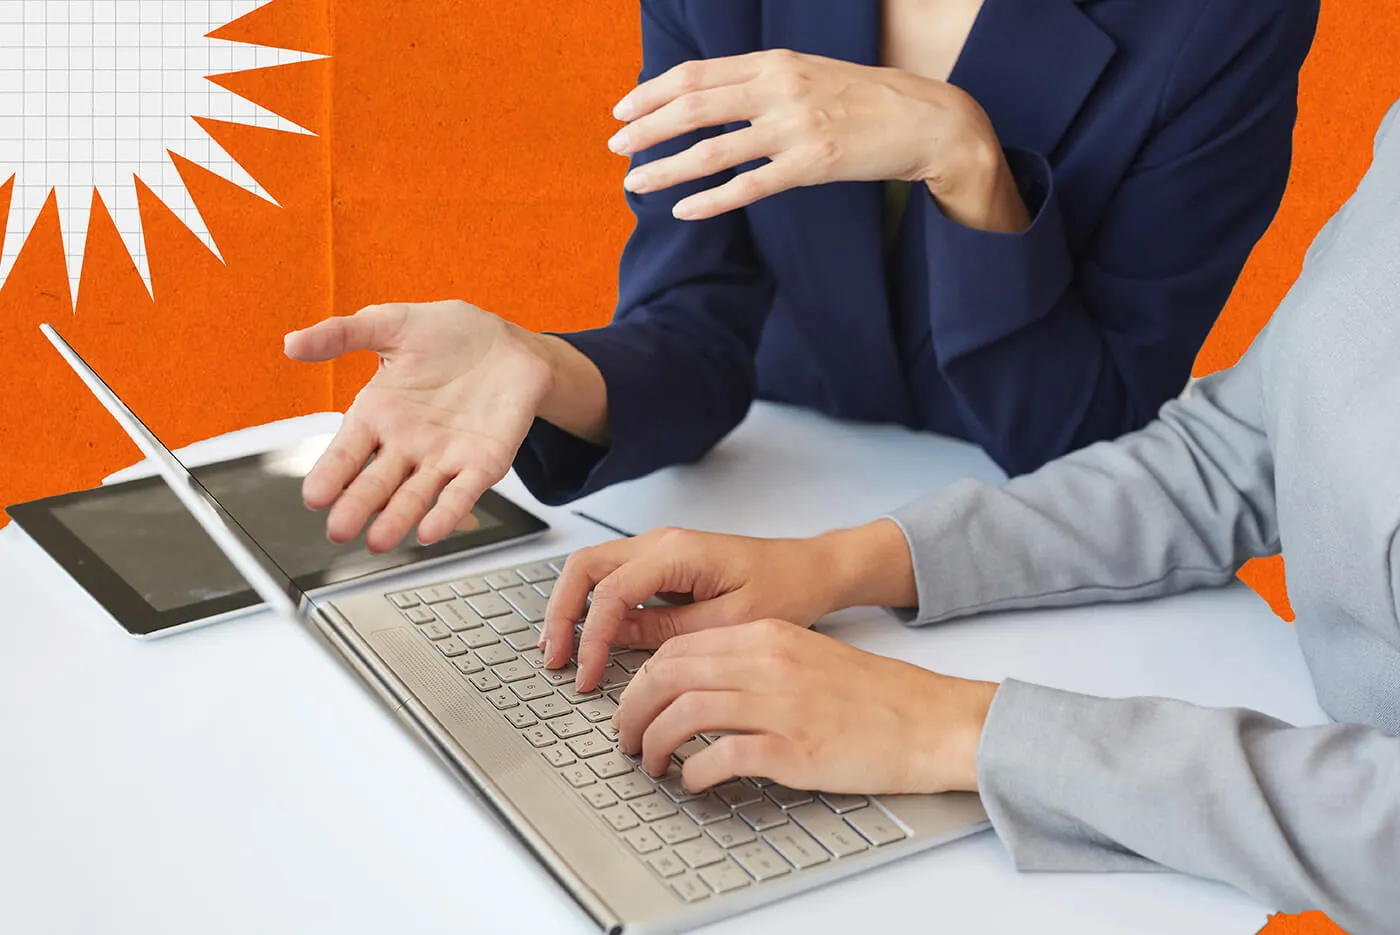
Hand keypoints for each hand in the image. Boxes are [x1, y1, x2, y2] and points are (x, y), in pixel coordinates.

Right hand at [284, 301, 562, 551]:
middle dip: (357, 506)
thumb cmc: (449, 335)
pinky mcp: (483, 464)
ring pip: (415, 495)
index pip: (346, 452)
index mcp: (378, 415)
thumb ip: (342, 334)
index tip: (314, 496)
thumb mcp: (391, 324)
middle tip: (339, 530)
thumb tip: (292, 344)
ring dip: (397, 519)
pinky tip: (431, 531)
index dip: (330, 474)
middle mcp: (407, 444)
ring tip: (378, 540)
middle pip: (376, 483)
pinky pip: (462, 493)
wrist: (508, 344)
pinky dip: (447, 512)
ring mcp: (444, 458)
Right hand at [541, 527, 846, 690]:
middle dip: (561, 613)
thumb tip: (618, 642)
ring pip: (593, 571)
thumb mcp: (730, 624)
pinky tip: (589, 640)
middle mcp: (661, 543)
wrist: (813, 570)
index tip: (586, 674)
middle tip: (555, 659)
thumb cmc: (786, 589)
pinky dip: (593, 609)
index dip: (590, 636)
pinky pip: (614, 581)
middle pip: (585, 568)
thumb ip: (670, 632)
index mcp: (676, 552)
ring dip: (571, 609)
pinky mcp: (663, 567)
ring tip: (561, 652)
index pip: (610, 592)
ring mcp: (659, 552)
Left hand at [609, 49, 1027, 231]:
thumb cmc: (862, 99)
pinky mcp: (811, 165)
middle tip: (615, 148)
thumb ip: (760, 82)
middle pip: (693, 107)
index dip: (652, 93)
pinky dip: (710, 199)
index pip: (696, 75)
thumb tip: (710, 97)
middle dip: (646, 129)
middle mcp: (778, 88)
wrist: (925, 120)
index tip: (622, 111)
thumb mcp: (807, 73)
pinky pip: (748, 186)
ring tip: (634, 182)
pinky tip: (684, 210)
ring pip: (711, 150)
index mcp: (773, 63)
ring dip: (665, 168)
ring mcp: (794, 127)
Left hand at [614, 620, 998, 794]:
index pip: (680, 648)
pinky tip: (693, 781)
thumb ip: (753, 662)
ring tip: (650, 763)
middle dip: (634, 709)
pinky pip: (720, 755)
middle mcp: (766, 663)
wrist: (929, 720)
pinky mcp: (793, 748)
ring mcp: (778, 704)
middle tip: (626, 737)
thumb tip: (698, 684)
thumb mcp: (806, 655)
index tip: (634, 703)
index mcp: (767, 636)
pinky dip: (694, 771)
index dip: (643, 680)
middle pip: (669, 676)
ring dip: (654, 742)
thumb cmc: (874, 695)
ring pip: (684, 712)